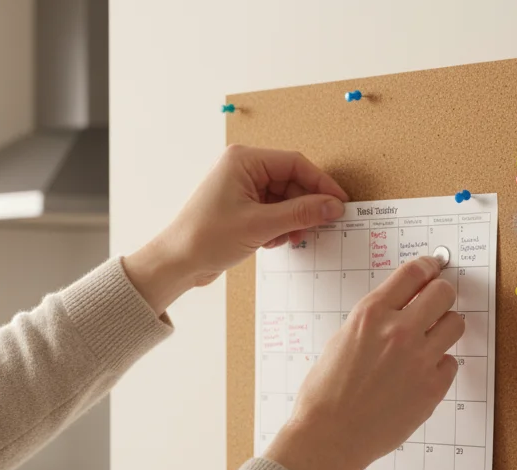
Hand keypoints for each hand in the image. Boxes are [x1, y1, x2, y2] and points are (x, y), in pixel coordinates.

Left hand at [122, 145, 347, 312]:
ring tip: (287, 239)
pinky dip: (279, 226)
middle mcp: (242, 168)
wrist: (177, 262)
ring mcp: (241, 187)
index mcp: (244, 160)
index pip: (295, 164)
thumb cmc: (207, 237)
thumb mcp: (261, 225)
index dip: (321, 184)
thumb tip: (333, 206)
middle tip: (315, 229)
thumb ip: (301, 213)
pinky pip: (272, 210)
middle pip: (291, 181)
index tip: (339, 203)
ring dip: (292, 220)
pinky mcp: (241, 206)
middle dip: (304, 207)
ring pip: (284, 199)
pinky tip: (272, 242)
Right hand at [265, 257, 463, 469]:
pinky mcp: (433, 387)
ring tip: (430, 341)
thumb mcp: (342, 340)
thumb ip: (373, 321)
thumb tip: (398, 310)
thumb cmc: (326, 393)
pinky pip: (451, 363)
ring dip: (445, 328)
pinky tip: (420, 375)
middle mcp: (399, 330)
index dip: (428, 267)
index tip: (434, 268)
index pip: (413, 273)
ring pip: (456, 324)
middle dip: (441, 295)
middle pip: (443, 292)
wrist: (329, 436)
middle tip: (436, 304)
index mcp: (371, 313)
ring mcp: (420, 358)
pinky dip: (440, 366)